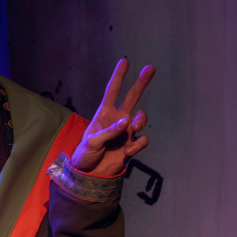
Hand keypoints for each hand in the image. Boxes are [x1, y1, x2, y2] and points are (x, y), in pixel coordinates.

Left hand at [70, 59, 155, 177]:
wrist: (90, 175)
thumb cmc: (85, 155)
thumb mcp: (91, 143)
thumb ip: (108, 132)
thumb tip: (126, 122)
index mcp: (104, 114)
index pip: (112, 91)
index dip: (118, 77)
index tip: (124, 61)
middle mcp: (117, 120)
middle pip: (132, 97)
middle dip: (141, 83)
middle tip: (151, 68)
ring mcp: (126, 132)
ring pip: (142, 118)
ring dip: (141, 119)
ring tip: (134, 126)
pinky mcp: (132, 146)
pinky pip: (142, 141)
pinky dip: (138, 145)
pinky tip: (127, 152)